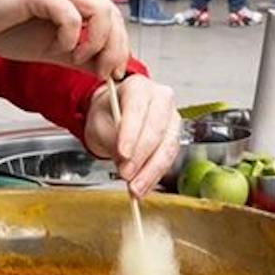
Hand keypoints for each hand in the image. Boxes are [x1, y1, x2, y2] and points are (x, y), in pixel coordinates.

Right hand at [0, 0, 129, 77]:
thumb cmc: (3, 27)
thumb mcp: (51, 49)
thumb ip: (79, 56)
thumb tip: (105, 70)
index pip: (113, 16)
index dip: (120, 45)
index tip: (114, 72)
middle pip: (112, 13)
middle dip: (114, 47)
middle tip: (104, 72)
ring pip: (99, 10)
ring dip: (95, 42)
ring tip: (76, 58)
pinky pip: (70, 14)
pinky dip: (70, 36)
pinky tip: (58, 47)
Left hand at [83, 73, 180, 197]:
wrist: (116, 115)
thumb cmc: (108, 114)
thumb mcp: (99, 123)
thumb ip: (110, 140)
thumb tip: (124, 163)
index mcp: (138, 86)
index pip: (137, 109)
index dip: (131, 133)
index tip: (122, 154)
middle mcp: (161, 98)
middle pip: (156, 129)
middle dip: (141, 156)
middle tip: (126, 176)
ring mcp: (172, 117)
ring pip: (167, 146)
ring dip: (151, 171)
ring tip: (135, 189)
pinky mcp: (175, 137)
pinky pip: (168, 158)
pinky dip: (155, 175)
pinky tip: (144, 186)